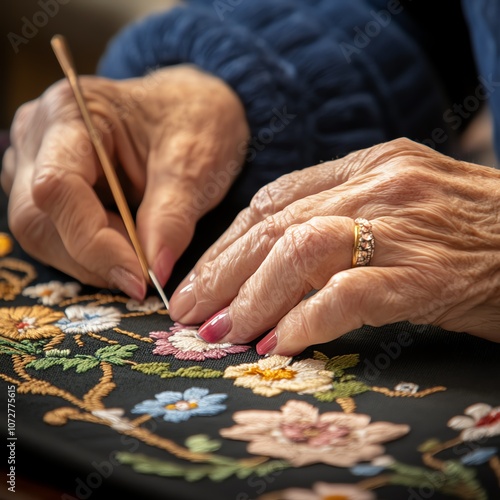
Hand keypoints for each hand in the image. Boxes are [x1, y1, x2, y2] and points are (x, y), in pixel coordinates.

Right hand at [1, 65, 248, 298]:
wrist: (189, 109)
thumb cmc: (194, 119)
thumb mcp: (196, 161)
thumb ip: (172, 216)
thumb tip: (154, 272)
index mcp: (72, 111)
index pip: (57, 187)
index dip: (94, 242)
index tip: (139, 277)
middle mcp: (39, 135)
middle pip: (37, 218)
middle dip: (93, 258)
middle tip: (144, 273)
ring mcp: (36, 162)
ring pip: (41, 233)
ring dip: (92, 260)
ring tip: (140, 253)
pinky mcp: (48, 186)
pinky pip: (54, 234)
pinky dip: (91, 254)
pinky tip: (125, 248)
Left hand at [169, 138, 499, 353]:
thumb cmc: (469, 231)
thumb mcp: (400, 205)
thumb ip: (341, 215)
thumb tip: (274, 256)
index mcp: (368, 165)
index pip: (273, 200)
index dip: (228, 242)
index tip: (202, 278)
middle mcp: (378, 184)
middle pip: (273, 226)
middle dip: (223, 273)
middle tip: (192, 313)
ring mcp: (401, 224)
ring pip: (299, 251)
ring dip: (254, 297)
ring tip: (225, 333)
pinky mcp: (426, 271)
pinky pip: (347, 292)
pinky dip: (307, 321)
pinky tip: (282, 345)